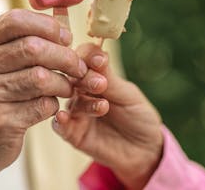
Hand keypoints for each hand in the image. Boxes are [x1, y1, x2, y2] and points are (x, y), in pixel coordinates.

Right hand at [0, 9, 86, 189]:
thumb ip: (18, 44)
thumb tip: (62, 24)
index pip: (15, 20)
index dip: (47, 26)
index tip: (65, 38)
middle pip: (33, 48)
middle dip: (65, 56)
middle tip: (79, 67)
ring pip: (41, 77)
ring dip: (63, 83)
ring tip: (67, 88)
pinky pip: (42, 105)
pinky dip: (54, 104)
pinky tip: (51, 106)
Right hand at [52, 43, 162, 189]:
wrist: (145, 150)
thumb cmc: (139, 116)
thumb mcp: (129, 95)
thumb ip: (110, 78)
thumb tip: (97, 54)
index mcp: (96, 76)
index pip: (84, 58)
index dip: (89, 57)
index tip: (100, 61)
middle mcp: (81, 91)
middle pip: (72, 77)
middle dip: (84, 78)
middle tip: (100, 84)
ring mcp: (76, 112)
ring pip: (68, 100)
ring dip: (83, 102)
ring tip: (102, 107)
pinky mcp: (73, 134)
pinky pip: (60, 125)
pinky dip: (60, 120)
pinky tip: (63, 117)